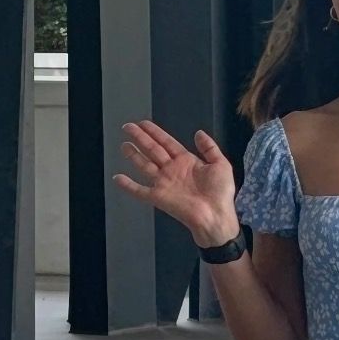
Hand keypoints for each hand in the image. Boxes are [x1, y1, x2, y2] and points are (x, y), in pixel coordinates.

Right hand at [114, 121, 238, 246]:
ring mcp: (164, 183)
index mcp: (186, 161)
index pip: (166, 142)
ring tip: (124, 145)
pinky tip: (117, 178)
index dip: (155, 132)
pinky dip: (128, 185)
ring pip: (144, 165)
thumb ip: (209, 148)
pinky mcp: (158, 197)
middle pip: (152, 150)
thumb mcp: (221, 164)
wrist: (215, 216)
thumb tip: (198, 133)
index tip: (143, 123)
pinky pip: (139, 190)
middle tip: (127, 127)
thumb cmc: (220, 193)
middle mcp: (172, 170)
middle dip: (140, 138)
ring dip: (134, 155)